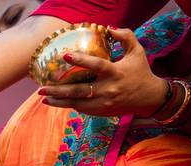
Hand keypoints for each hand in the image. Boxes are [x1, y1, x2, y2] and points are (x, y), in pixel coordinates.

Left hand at [39, 28, 167, 117]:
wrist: (149, 98)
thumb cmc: (141, 72)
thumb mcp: (137, 52)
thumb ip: (125, 37)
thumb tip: (109, 28)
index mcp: (115, 73)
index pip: (96, 65)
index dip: (81, 60)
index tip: (65, 55)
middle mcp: (107, 90)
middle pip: (79, 91)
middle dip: (58, 91)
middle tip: (41, 88)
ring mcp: (103, 103)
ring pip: (77, 104)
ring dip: (59, 101)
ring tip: (44, 97)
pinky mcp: (102, 111)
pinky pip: (82, 109)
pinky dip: (70, 104)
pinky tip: (58, 100)